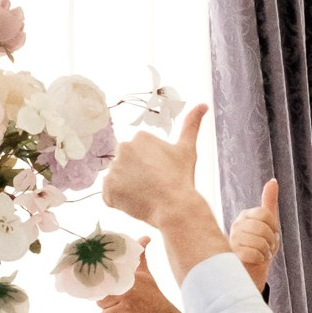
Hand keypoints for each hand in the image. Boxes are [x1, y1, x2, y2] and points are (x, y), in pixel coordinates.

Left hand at [99, 241, 186, 312]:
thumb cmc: (154, 299)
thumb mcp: (147, 276)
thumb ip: (141, 258)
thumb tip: (145, 237)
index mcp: (130, 280)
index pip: (103, 287)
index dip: (107, 294)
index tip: (115, 298)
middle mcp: (128, 293)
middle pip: (101, 304)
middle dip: (111, 308)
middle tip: (126, 308)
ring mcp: (129, 310)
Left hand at [106, 102, 206, 227]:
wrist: (175, 207)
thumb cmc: (182, 178)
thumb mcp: (187, 149)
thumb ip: (192, 125)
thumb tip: (203, 105)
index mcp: (140, 137)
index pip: (140, 154)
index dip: (151, 167)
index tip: (161, 173)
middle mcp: (123, 149)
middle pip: (127, 165)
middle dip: (137, 174)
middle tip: (154, 185)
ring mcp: (114, 170)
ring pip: (119, 179)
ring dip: (128, 187)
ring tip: (146, 194)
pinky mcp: (108, 189)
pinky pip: (110, 195)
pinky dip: (120, 200)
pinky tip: (136, 202)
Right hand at [228, 177, 279, 292]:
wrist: (250, 273)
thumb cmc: (259, 248)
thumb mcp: (268, 225)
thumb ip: (269, 202)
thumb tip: (273, 181)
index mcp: (244, 216)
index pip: (266, 214)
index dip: (273, 227)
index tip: (270, 235)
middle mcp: (235, 226)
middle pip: (264, 228)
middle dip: (270, 241)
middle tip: (265, 247)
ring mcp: (231, 241)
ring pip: (260, 242)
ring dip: (265, 252)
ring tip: (259, 254)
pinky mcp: (231, 256)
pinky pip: (254, 254)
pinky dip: (259, 260)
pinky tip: (253, 261)